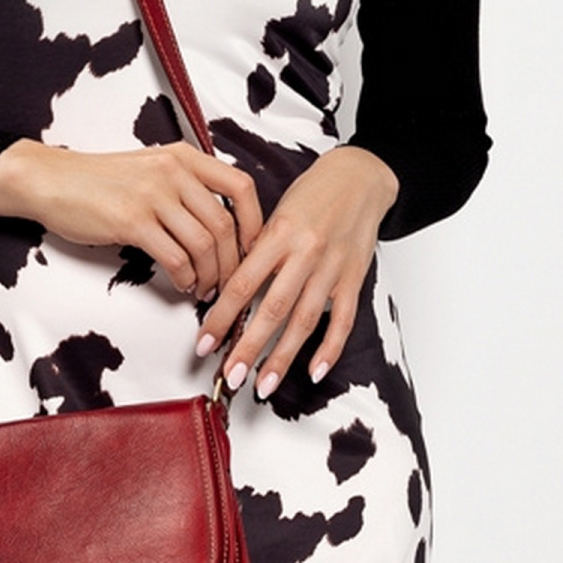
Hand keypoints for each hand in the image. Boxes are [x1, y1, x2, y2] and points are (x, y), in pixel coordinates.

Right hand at [0, 137, 263, 300]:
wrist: (50, 180)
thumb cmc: (99, 181)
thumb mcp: (151, 167)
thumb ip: (186, 185)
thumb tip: (221, 224)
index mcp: (183, 156)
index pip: (241, 186)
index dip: (255, 223)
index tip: (253, 249)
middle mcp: (173, 170)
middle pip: (224, 223)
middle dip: (232, 262)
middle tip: (228, 283)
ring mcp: (152, 194)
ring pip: (204, 243)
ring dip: (210, 275)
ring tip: (204, 289)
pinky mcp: (131, 220)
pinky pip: (175, 257)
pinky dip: (185, 277)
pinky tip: (182, 284)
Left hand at [191, 145, 400, 397]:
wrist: (359, 178)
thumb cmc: (312, 194)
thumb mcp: (275, 214)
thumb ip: (257, 253)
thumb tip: (231, 294)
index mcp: (278, 234)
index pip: (241, 284)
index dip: (220, 318)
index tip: (204, 344)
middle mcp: (305, 252)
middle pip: (272, 309)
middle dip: (248, 348)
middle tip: (229, 376)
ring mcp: (332, 268)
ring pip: (303, 320)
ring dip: (282, 358)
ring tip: (262, 385)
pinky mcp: (354, 278)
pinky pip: (342, 319)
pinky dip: (329, 348)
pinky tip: (314, 371)